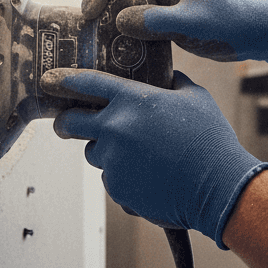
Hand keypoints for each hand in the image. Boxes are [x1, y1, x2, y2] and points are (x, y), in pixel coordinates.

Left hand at [42, 67, 267, 247]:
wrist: (219, 187)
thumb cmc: (209, 139)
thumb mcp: (193, 97)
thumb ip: (171, 83)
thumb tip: (164, 79)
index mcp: (133, 101)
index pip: (86, 83)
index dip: (64, 80)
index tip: (49, 81)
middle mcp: (115, 129)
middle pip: (70, 123)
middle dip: (65, 122)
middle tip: (68, 123)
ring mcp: (113, 161)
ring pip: (94, 152)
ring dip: (105, 150)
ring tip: (138, 154)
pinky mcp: (117, 188)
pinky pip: (111, 177)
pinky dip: (123, 174)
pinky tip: (150, 175)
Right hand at [81, 0, 267, 63]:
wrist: (258, 32)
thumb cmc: (231, 22)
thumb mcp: (192, 23)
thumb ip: (156, 21)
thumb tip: (117, 21)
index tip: (88, 12)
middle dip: (100, 4)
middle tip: (88, 31)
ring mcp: (166, 0)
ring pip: (127, 3)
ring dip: (111, 19)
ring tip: (99, 43)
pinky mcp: (170, 17)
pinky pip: (140, 20)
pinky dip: (127, 32)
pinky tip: (122, 52)